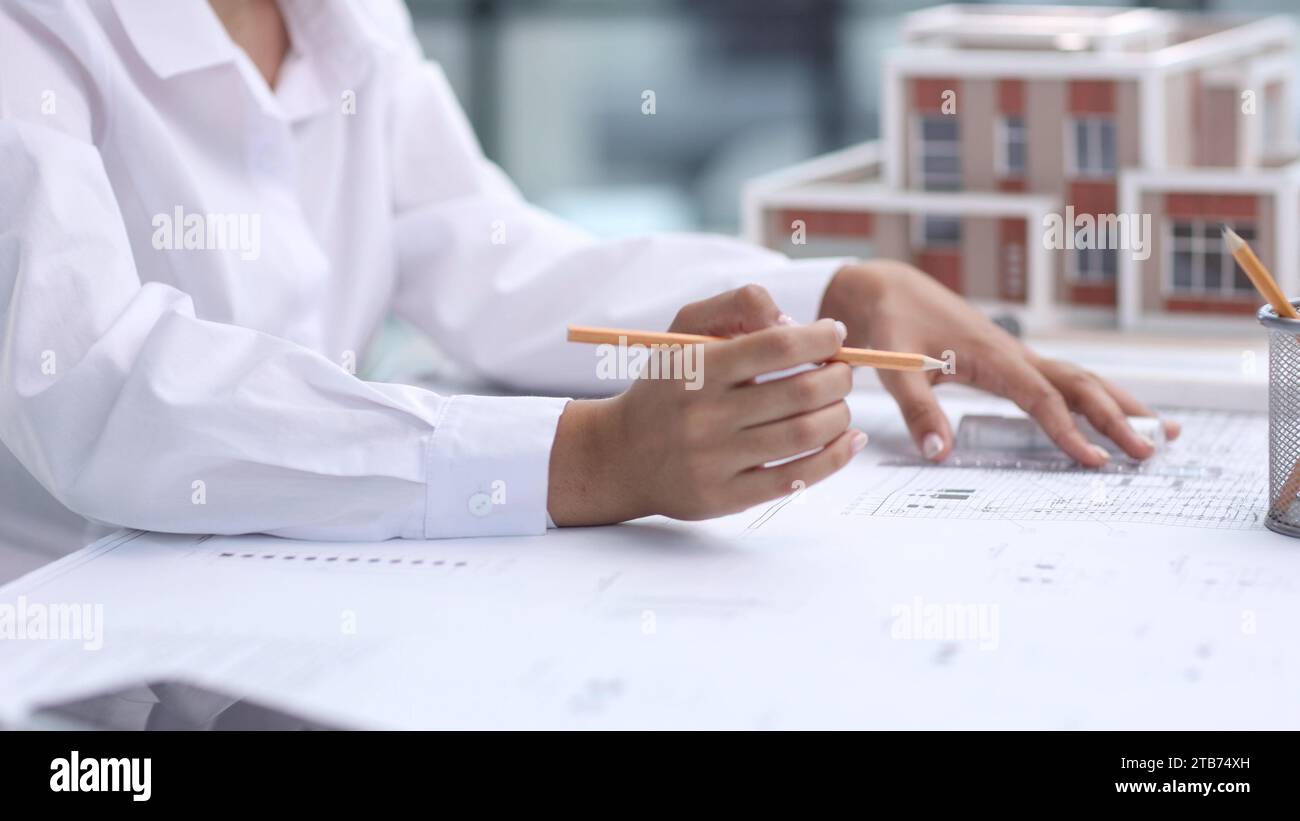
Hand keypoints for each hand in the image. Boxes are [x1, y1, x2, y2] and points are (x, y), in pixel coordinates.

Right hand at [548, 286, 866, 524]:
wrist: (620, 455)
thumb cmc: (666, 387)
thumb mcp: (685, 332)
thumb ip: (738, 306)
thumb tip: (794, 323)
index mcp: (697, 368)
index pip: (778, 345)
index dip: (821, 338)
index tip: (835, 335)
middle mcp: (704, 415)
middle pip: (802, 391)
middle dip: (839, 377)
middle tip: (842, 373)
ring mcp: (714, 460)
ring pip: (805, 434)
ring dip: (840, 414)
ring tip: (840, 404)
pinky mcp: (725, 497)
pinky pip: (795, 479)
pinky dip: (835, 457)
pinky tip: (850, 440)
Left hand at [820, 260, 1179, 466]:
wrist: (881, 287)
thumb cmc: (887, 322)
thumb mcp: (893, 365)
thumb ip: (916, 408)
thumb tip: (940, 452)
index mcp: (992, 355)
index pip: (1042, 398)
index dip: (1069, 431)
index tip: (1095, 461)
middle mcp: (1013, 353)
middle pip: (1079, 386)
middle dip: (1117, 418)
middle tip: (1150, 453)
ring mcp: (1014, 355)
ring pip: (1077, 380)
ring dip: (1117, 406)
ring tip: (1160, 432)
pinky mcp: (1006, 359)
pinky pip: (1059, 381)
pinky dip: (1090, 399)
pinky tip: (1109, 415)